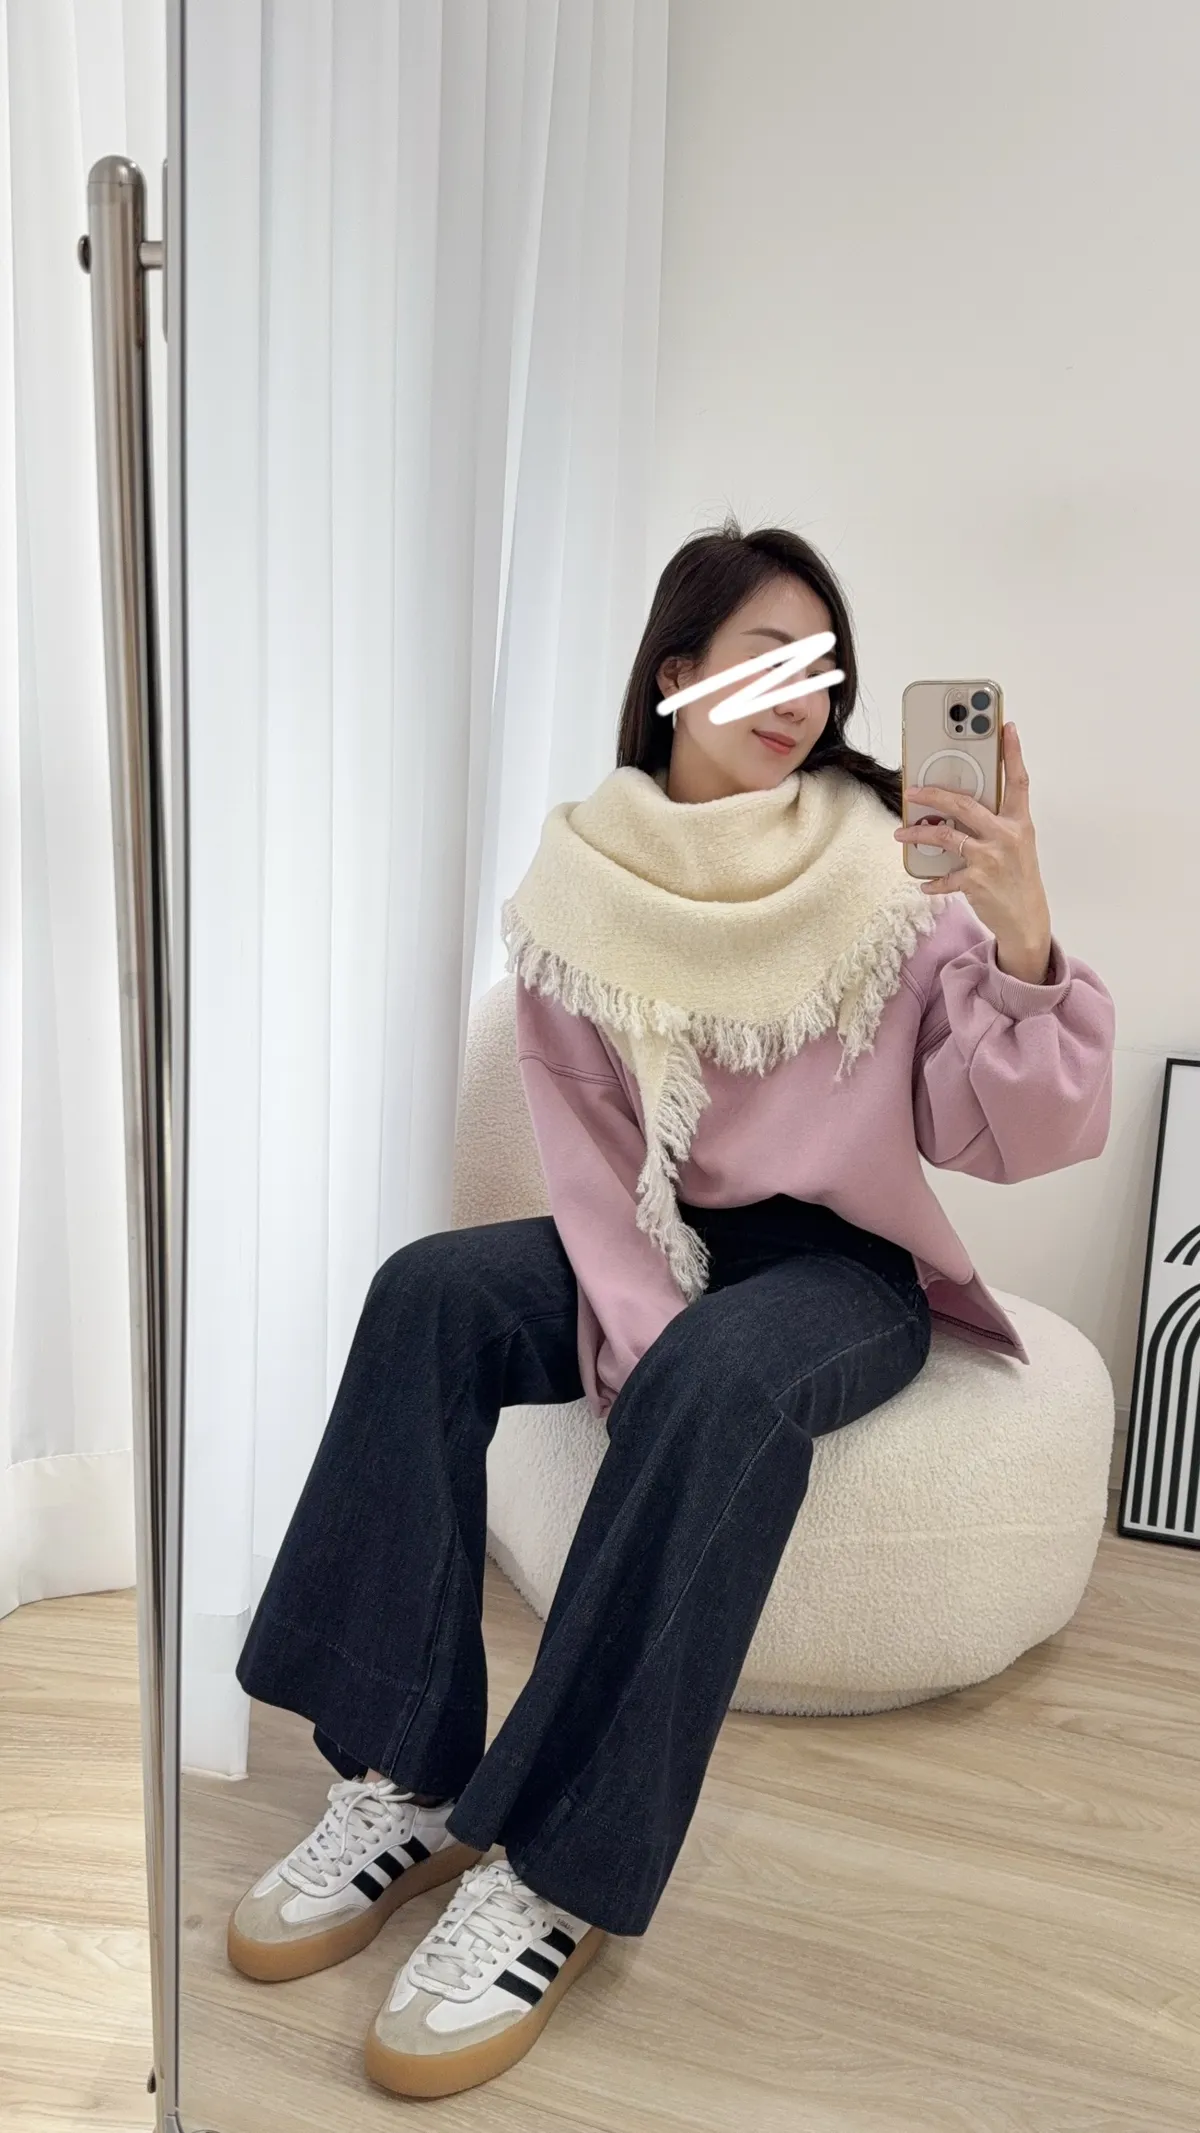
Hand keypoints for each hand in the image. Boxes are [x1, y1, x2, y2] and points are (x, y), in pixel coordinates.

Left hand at [893, 721, 1053, 982]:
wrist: (1026, 920)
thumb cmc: (1019, 878)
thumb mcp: (1017, 845)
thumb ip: (996, 823)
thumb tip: (960, 807)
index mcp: (1019, 823)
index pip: (1018, 781)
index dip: (1013, 753)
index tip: (1006, 727)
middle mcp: (1006, 836)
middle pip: (964, 805)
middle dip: (933, 794)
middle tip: (911, 790)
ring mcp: (990, 859)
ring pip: (945, 836)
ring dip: (919, 833)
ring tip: (901, 832)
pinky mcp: (975, 881)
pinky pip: (944, 876)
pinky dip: (931, 880)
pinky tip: (923, 882)